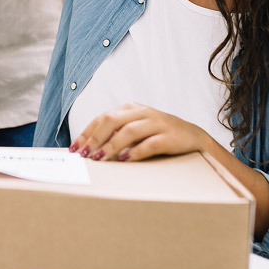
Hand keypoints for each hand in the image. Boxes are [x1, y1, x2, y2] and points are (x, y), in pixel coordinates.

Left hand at [69, 102, 206, 161]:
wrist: (193, 137)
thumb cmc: (158, 135)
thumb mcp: (136, 129)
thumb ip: (116, 134)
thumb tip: (89, 149)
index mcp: (130, 108)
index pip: (103, 118)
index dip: (87, 133)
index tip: (74, 148)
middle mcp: (142, 112)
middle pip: (112, 121)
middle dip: (95, 138)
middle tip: (84, 155)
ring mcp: (156, 122)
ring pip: (129, 131)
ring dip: (111, 146)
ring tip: (99, 158)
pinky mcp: (169, 136)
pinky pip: (150, 143)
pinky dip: (136, 151)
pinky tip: (125, 160)